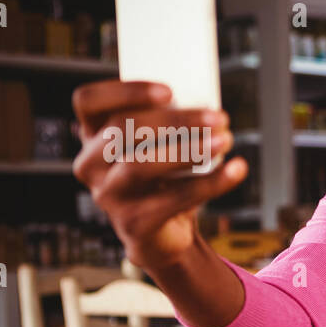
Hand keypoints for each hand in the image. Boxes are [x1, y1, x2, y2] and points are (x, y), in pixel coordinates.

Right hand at [71, 80, 247, 270]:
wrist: (161, 235)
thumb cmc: (161, 179)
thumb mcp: (157, 148)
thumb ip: (169, 126)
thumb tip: (211, 110)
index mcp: (93, 135)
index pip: (89, 102)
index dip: (125, 92)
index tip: (169, 91)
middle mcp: (91, 164)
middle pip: (122, 130)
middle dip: (175, 121)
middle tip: (218, 117)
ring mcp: (108, 196)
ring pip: (140, 165)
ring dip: (189, 150)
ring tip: (225, 140)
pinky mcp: (133, 223)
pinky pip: (174, 198)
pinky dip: (212, 183)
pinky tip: (237, 170)